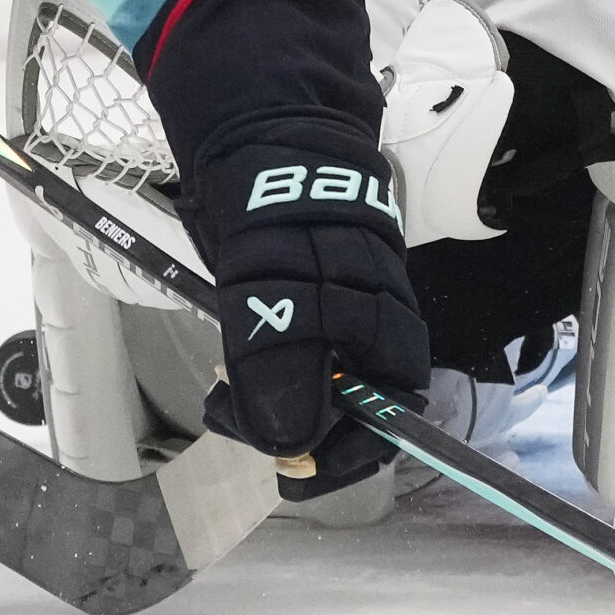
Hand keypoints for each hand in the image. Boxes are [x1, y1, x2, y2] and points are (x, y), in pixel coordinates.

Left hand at [184, 138, 429, 499]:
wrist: (264, 142)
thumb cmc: (279, 214)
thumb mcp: (270, 294)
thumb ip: (282, 367)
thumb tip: (288, 441)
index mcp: (388, 331)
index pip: (389, 418)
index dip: (346, 455)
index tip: (292, 471)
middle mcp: (370, 331)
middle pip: (346, 410)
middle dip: (292, 428)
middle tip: (235, 419)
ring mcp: (336, 318)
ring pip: (311, 388)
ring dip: (269, 402)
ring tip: (225, 391)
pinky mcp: (302, 306)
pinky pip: (289, 359)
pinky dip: (258, 372)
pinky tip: (230, 366)